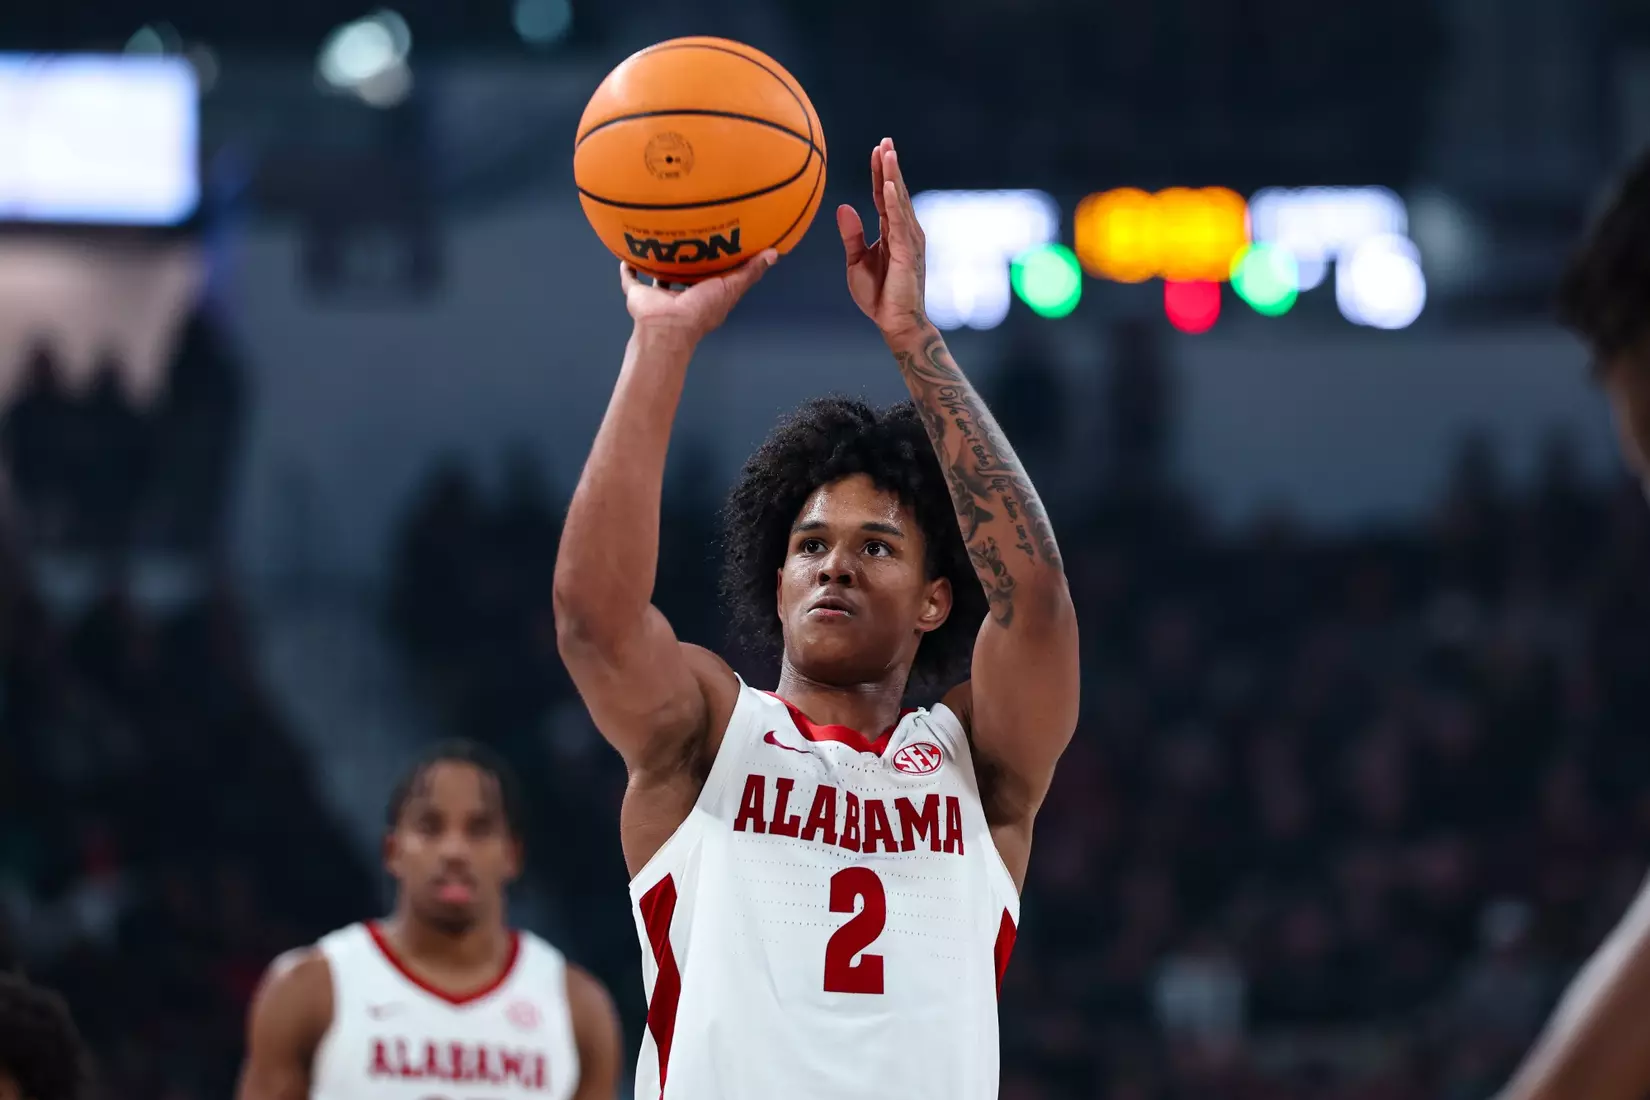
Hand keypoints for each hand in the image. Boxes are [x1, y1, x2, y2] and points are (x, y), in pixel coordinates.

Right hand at [620, 251, 777, 344]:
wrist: (667, 326)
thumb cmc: (701, 310)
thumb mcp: (731, 286)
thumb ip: (750, 271)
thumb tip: (774, 254)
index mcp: (704, 295)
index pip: (712, 275)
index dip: (716, 260)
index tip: (718, 239)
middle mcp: (682, 295)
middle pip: (685, 275)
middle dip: (686, 260)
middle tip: (687, 234)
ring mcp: (660, 296)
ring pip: (659, 276)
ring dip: (659, 262)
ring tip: (658, 239)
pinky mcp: (639, 294)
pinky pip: (631, 280)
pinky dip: (628, 269)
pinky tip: (628, 254)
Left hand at [837, 137, 928, 341]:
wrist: (895, 322)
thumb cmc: (879, 296)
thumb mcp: (856, 262)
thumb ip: (851, 235)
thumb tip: (844, 207)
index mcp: (891, 232)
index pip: (883, 196)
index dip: (879, 173)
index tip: (877, 150)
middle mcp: (904, 230)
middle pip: (894, 191)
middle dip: (889, 165)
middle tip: (885, 139)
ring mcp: (908, 239)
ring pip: (898, 200)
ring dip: (892, 175)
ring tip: (887, 152)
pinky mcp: (906, 250)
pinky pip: (899, 220)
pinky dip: (892, 201)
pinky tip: (886, 184)